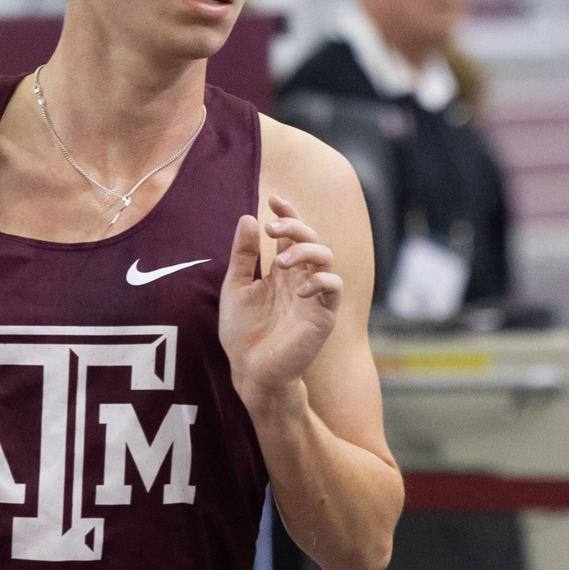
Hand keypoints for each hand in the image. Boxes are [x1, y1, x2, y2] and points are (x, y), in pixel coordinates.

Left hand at [220, 196, 340, 413]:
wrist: (249, 369)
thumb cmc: (243, 331)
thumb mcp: (235, 287)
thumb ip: (242, 255)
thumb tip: (248, 217)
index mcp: (280, 271)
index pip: (291, 235)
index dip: (287, 214)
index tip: (273, 200)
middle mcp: (300, 279)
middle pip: (311, 239)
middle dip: (295, 226)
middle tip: (273, 228)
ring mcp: (314, 295)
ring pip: (326, 257)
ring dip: (306, 250)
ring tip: (281, 261)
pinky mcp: (323, 315)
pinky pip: (333, 287)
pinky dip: (320, 280)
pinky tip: (299, 287)